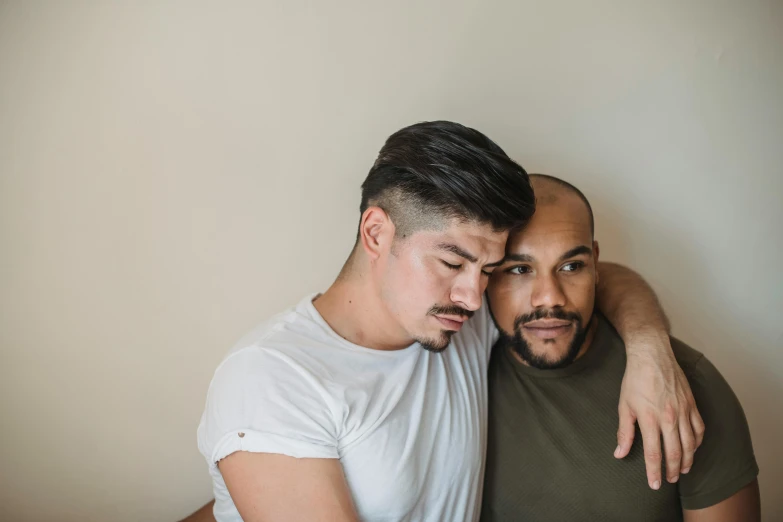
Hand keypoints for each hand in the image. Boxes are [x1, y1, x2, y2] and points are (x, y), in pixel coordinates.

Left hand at [616, 331, 704, 489]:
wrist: (652, 355)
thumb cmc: (635, 380)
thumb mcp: (624, 406)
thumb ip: (624, 432)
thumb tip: (619, 453)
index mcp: (650, 419)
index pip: (654, 454)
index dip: (654, 472)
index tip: (654, 485)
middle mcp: (669, 417)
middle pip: (675, 452)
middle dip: (673, 470)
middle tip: (670, 480)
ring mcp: (683, 410)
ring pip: (691, 443)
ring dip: (688, 460)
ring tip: (683, 470)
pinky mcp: (692, 404)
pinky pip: (699, 428)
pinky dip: (698, 442)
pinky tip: (694, 448)